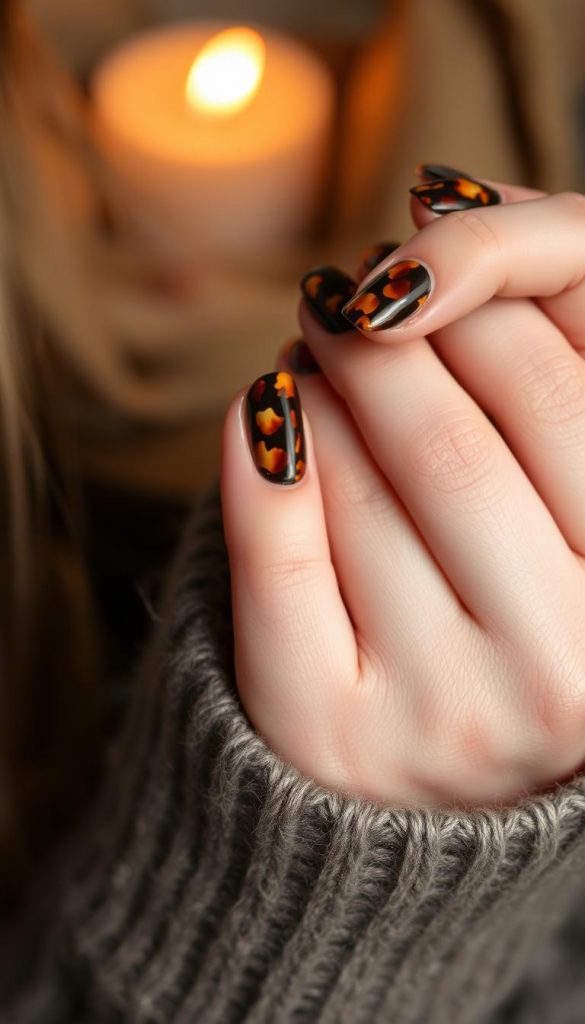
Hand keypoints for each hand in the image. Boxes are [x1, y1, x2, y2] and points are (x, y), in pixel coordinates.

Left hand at [221, 177, 584, 808]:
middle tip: (347, 297)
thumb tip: (438, 206)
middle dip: (385, 335)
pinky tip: (263, 414)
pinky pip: (273, 551)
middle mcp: (568, 675)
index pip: (564, 395)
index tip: (423, 261)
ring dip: (321, 386)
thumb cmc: (511, 601)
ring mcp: (447, 716)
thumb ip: (548, 339)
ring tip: (318, 362)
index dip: (483, 299)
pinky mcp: (328, 729)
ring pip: (358, 480)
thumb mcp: (566, 493)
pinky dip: (255, 455)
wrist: (435, 776)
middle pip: (451, 440)